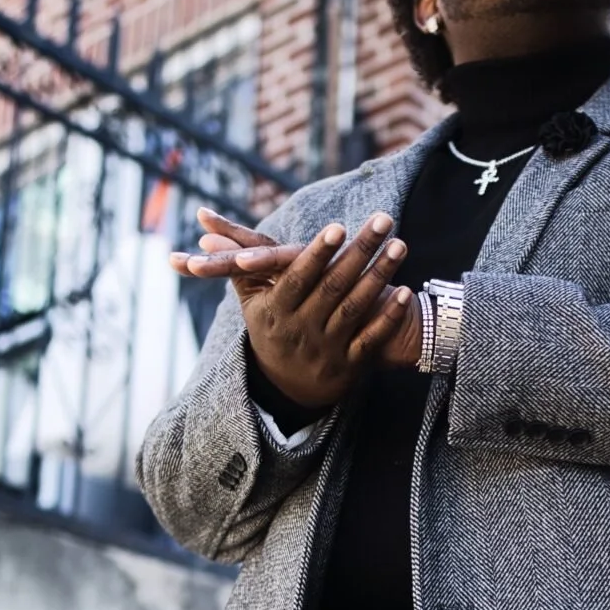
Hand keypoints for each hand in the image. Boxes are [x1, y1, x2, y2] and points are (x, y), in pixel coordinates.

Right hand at [170, 206, 417, 407]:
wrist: (288, 388)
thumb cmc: (272, 330)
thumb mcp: (251, 302)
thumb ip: (239, 263)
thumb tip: (204, 225)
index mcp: (277, 312)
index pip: (299, 280)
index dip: (318, 255)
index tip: (337, 228)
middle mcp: (302, 330)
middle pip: (334, 287)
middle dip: (359, 252)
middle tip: (382, 220)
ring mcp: (328, 348)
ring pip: (355, 309)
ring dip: (380, 276)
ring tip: (399, 245)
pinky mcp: (350, 365)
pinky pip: (372, 339)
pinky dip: (388, 316)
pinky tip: (405, 291)